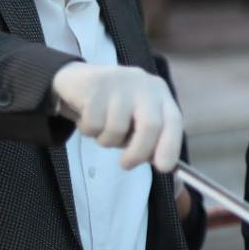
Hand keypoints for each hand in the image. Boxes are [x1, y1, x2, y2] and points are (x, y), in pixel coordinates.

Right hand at [50, 62, 183, 170]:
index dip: (170, 145)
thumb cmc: (111, 109)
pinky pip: (94, 123)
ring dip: (106, 140)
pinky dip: (88, 129)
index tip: (163, 167)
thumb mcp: (134, 121)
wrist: (75, 81)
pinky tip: (85, 117)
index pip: (173, 120)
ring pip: (117, 128)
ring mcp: (120, 82)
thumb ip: (149, 139)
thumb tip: (163, 164)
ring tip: (100, 128)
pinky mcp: (95, 84)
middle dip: (139, 152)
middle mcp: (144, 84)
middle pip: (150, 125)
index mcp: (159, 94)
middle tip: (126, 165)